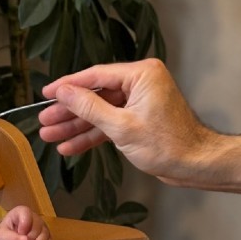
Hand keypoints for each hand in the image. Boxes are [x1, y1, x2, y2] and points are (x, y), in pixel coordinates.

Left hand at [0, 206, 51, 239]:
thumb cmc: (5, 235)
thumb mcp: (2, 237)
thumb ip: (11, 238)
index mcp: (21, 212)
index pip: (26, 213)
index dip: (24, 224)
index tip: (20, 234)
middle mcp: (34, 217)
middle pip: (37, 225)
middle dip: (31, 238)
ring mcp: (42, 227)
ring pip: (45, 234)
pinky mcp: (46, 238)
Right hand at [38, 59, 208, 184]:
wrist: (196, 165)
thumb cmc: (168, 145)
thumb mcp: (121, 127)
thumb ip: (89, 108)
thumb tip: (64, 92)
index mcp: (141, 74)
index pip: (95, 76)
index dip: (68, 86)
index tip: (46, 93)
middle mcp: (141, 83)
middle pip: (95, 95)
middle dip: (68, 111)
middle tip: (45, 120)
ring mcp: (139, 102)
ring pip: (100, 112)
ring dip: (76, 126)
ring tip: (50, 136)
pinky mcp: (139, 120)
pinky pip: (110, 124)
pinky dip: (92, 135)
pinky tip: (71, 146)